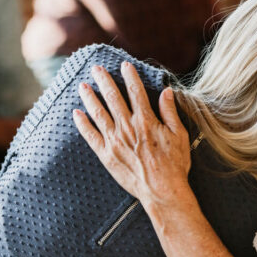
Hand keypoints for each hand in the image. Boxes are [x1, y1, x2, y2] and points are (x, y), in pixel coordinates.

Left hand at [72, 63, 190, 208]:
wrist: (162, 191)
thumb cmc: (175, 164)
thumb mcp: (179, 135)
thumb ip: (170, 112)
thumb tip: (166, 91)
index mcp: (146, 120)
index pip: (136, 91)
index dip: (129, 76)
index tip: (124, 65)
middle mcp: (127, 127)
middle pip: (113, 97)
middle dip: (104, 80)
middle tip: (96, 68)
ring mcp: (115, 141)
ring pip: (98, 113)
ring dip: (89, 97)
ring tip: (82, 85)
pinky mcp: (106, 155)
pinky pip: (90, 136)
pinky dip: (82, 123)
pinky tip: (76, 113)